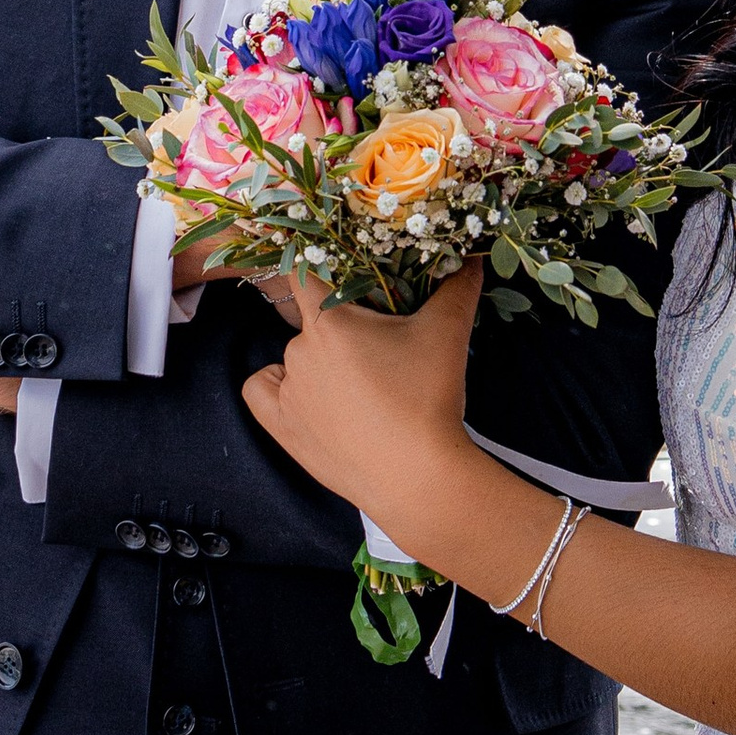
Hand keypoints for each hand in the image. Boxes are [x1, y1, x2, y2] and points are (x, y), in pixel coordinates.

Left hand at [239, 262, 480, 508]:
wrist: (417, 477)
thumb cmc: (427, 399)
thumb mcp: (447, 332)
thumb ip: (458, 286)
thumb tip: (472, 257)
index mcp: (328, 322)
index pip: (305, 273)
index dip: (321, 264)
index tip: (343, 269)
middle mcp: (298, 352)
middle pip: (314, 320)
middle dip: (344, 324)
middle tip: (382, 346)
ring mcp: (288, 393)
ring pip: (297, 356)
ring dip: (323, 359)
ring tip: (365, 382)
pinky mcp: (283, 429)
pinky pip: (262, 391)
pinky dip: (278, 385)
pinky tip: (309, 391)